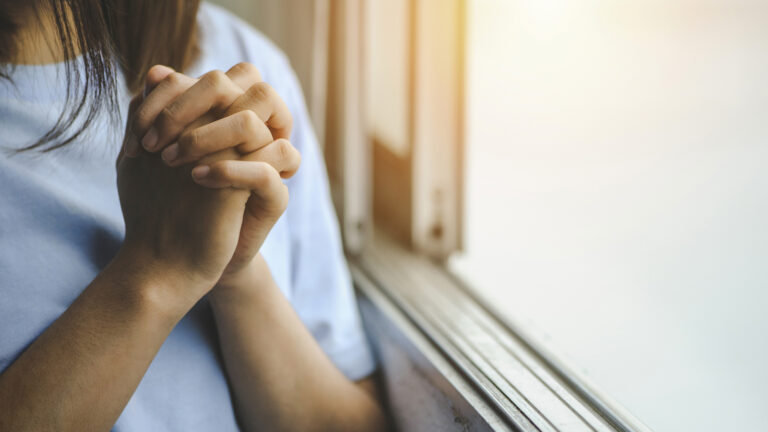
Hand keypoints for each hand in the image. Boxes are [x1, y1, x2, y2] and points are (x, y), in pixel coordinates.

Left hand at [125, 64, 299, 285]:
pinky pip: (265, 171)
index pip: (217, 78)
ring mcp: (267, 163)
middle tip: (154, 141)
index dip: (173, 92)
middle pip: (247, 85)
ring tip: (169, 161)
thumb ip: (156, 112)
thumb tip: (155, 71)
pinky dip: (228, 170)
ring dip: (206, 135)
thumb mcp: (152, 154)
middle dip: (190, 105)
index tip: (137, 129)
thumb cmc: (164, 201)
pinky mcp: (273, 196)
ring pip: (253, 122)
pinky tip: (195, 178)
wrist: (178, 260)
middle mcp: (255, 135)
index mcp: (230, 119)